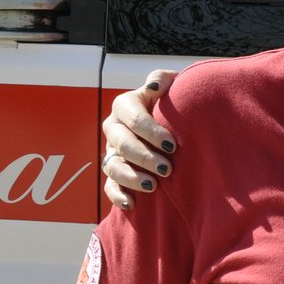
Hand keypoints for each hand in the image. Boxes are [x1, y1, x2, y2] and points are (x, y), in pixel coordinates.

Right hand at [100, 70, 179, 209]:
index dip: (151, 132)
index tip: (172, 145)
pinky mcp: (114, 171)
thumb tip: (156, 88)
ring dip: (132, 177)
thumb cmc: (174, 102)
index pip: (133, 118)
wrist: (173, 122)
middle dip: (144, 157)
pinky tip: (132, 203)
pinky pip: (109, 186)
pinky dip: (118, 195)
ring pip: (113, 166)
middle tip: (167, 168)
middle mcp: (114, 128)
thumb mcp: (171, 85)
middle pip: (122, 144)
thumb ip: (163, 80)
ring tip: (153, 186)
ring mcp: (112, 151)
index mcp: (125, 105)